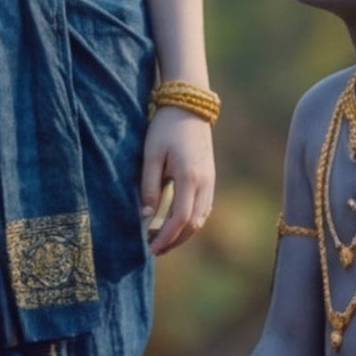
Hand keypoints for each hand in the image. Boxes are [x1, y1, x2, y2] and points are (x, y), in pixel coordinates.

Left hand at [139, 107, 215, 255]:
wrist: (189, 106)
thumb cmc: (165, 128)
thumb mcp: (151, 155)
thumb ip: (149, 187)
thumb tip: (145, 217)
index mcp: (189, 177)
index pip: (180, 218)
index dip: (166, 237)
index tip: (150, 249)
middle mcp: (205, 182)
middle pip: (194, 223)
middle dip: (174, 240)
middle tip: (153, 249)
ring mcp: (210, 180)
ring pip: (201, 218)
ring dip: (183, 233)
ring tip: (161, 240)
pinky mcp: (209, 177)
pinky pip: (203, 208)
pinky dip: (190, 221)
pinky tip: (174, 224)